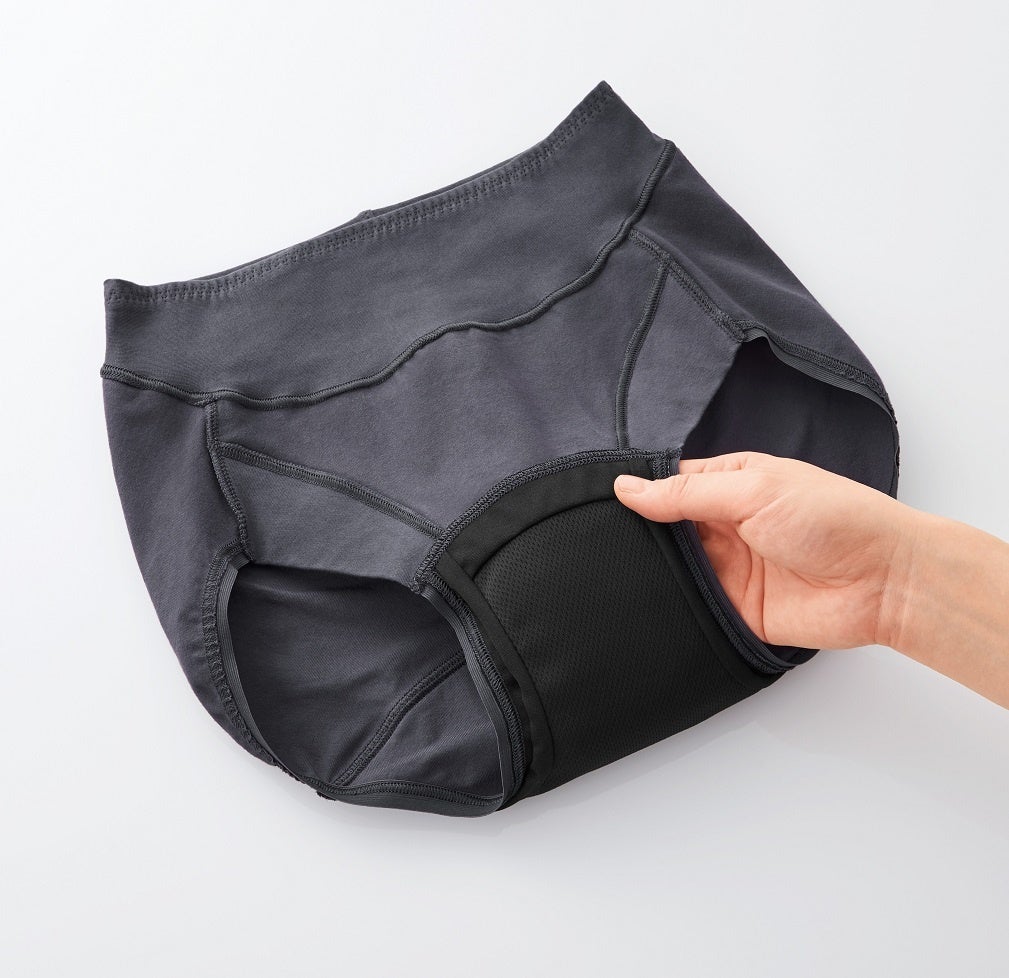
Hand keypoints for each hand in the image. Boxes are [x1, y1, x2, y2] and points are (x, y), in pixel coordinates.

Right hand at [613, 451, 917, 651]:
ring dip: (651, 572)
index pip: (670, 485)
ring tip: (608, 571)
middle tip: (595, 540)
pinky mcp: (735, 608)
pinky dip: (670, 607)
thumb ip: (687, 494)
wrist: (884, 581)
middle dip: (637, 536)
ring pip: (673, 570)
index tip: (598, 501)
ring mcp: (729, 568)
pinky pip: (692, 608)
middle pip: (665, 530)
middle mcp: (725, 525)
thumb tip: (627, 487)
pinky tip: (642, 603)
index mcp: (730, 485)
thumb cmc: (834, 518)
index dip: (638, 492)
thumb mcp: (753, 489)